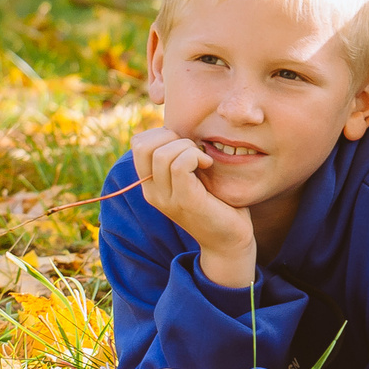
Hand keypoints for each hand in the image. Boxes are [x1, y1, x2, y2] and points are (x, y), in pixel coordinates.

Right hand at [131, 126, 255, 287]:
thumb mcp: (193, 176)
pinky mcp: (184, 201)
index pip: (138, 143)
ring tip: (203, 160)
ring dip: (188, 147)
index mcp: (150, 183)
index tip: (186, 144)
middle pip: (143, 145)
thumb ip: (181, 157)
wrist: (229, 239)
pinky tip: (208, 165)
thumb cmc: (217, 202)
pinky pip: (179, 165)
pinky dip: (196, 156)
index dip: (163, 133)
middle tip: (194, 150)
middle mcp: (151, 191)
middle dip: (172, 136)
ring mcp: (166, 198)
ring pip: (162, 153)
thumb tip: (180, 128)